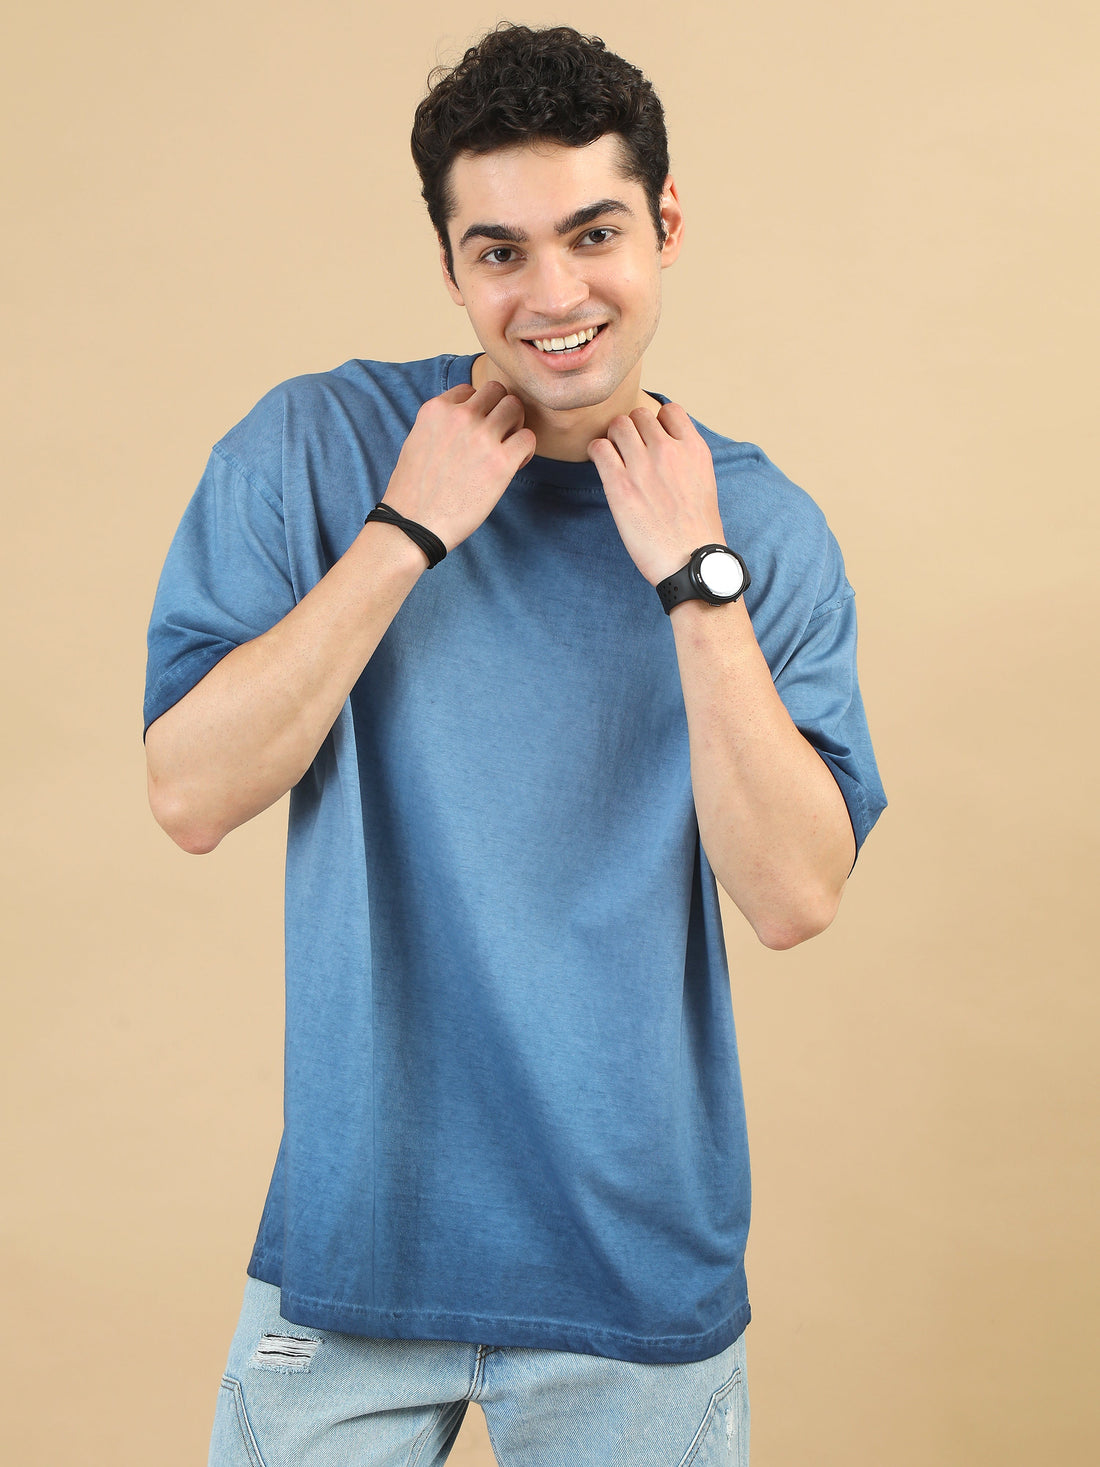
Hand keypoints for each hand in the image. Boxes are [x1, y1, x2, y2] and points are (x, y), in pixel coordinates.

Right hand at [382, 381, 536, 550]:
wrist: (412, 525)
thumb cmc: (413, 492)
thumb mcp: (417, 442)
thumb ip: (441, 424)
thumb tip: (464, 420)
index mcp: (436, 409)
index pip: (470, 390)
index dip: (478, 409)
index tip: (476, 432)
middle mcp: (459, 416)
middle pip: (497, 391)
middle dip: (500, 410)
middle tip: (497, 437)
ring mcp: (481, 436)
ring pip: (515, 407)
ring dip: (516, 425)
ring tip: (506, 450)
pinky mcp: (500, 461)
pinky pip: (528, 438)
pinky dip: (525, 450)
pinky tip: (513, 466)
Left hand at [587, 403, 726, 585]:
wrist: (691, 562)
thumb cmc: (697, 531)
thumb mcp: (703, 482)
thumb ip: (686, 459)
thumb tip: (666, 446)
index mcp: (694, 449)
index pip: (670, 410)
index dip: (657, 422)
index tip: (652, 439)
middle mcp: (669, 451)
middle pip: (639, 415)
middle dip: (632, 429)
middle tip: (629, 451)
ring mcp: (643, 466)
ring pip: (617, 425)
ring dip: (613, 438)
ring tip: (615, 458)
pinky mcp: (620, 485)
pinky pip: (598, 448)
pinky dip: (597, 452)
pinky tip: (602, 466)